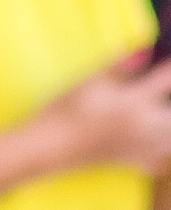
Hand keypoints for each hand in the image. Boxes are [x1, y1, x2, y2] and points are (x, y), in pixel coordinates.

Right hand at [53, 47, 170, 177]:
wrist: (50, 146)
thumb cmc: (65, 109)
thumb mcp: (90, 81)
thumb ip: (119, 65)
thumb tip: (142, 49)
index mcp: (133, 102)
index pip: (164, 79)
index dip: (170, 68)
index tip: (170, 63)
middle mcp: (143, 126)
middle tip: (166, 90)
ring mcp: (138, 145)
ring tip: (164, 114)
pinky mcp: (130, 160)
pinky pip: (157, 158)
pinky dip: (163, 148)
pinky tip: (158, 142)